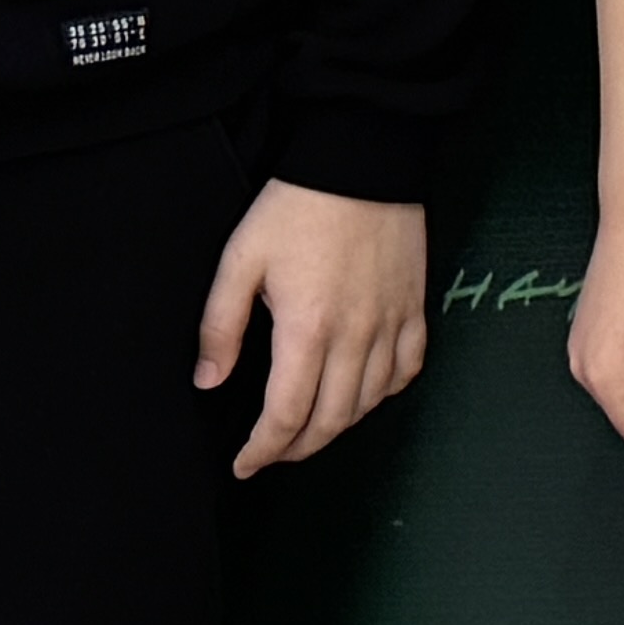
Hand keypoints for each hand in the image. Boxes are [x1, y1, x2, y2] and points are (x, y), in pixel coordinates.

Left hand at [197, 182, 430, 479]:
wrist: (362, 161)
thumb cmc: (298, 207)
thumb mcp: (241, 260)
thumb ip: (221, 326)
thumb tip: (209, 380)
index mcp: (307, 328)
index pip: (287, 415)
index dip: (263, 450)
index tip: (245, 463)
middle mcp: (355, 335)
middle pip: (331, 420)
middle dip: (297, 449)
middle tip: (271, 453)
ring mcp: (391, 322)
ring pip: (369, 402)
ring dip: (337, 426)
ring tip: (310, 428)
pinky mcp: (415, 307)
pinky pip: (407, 368)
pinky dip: (385, 392)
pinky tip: (364, 392)